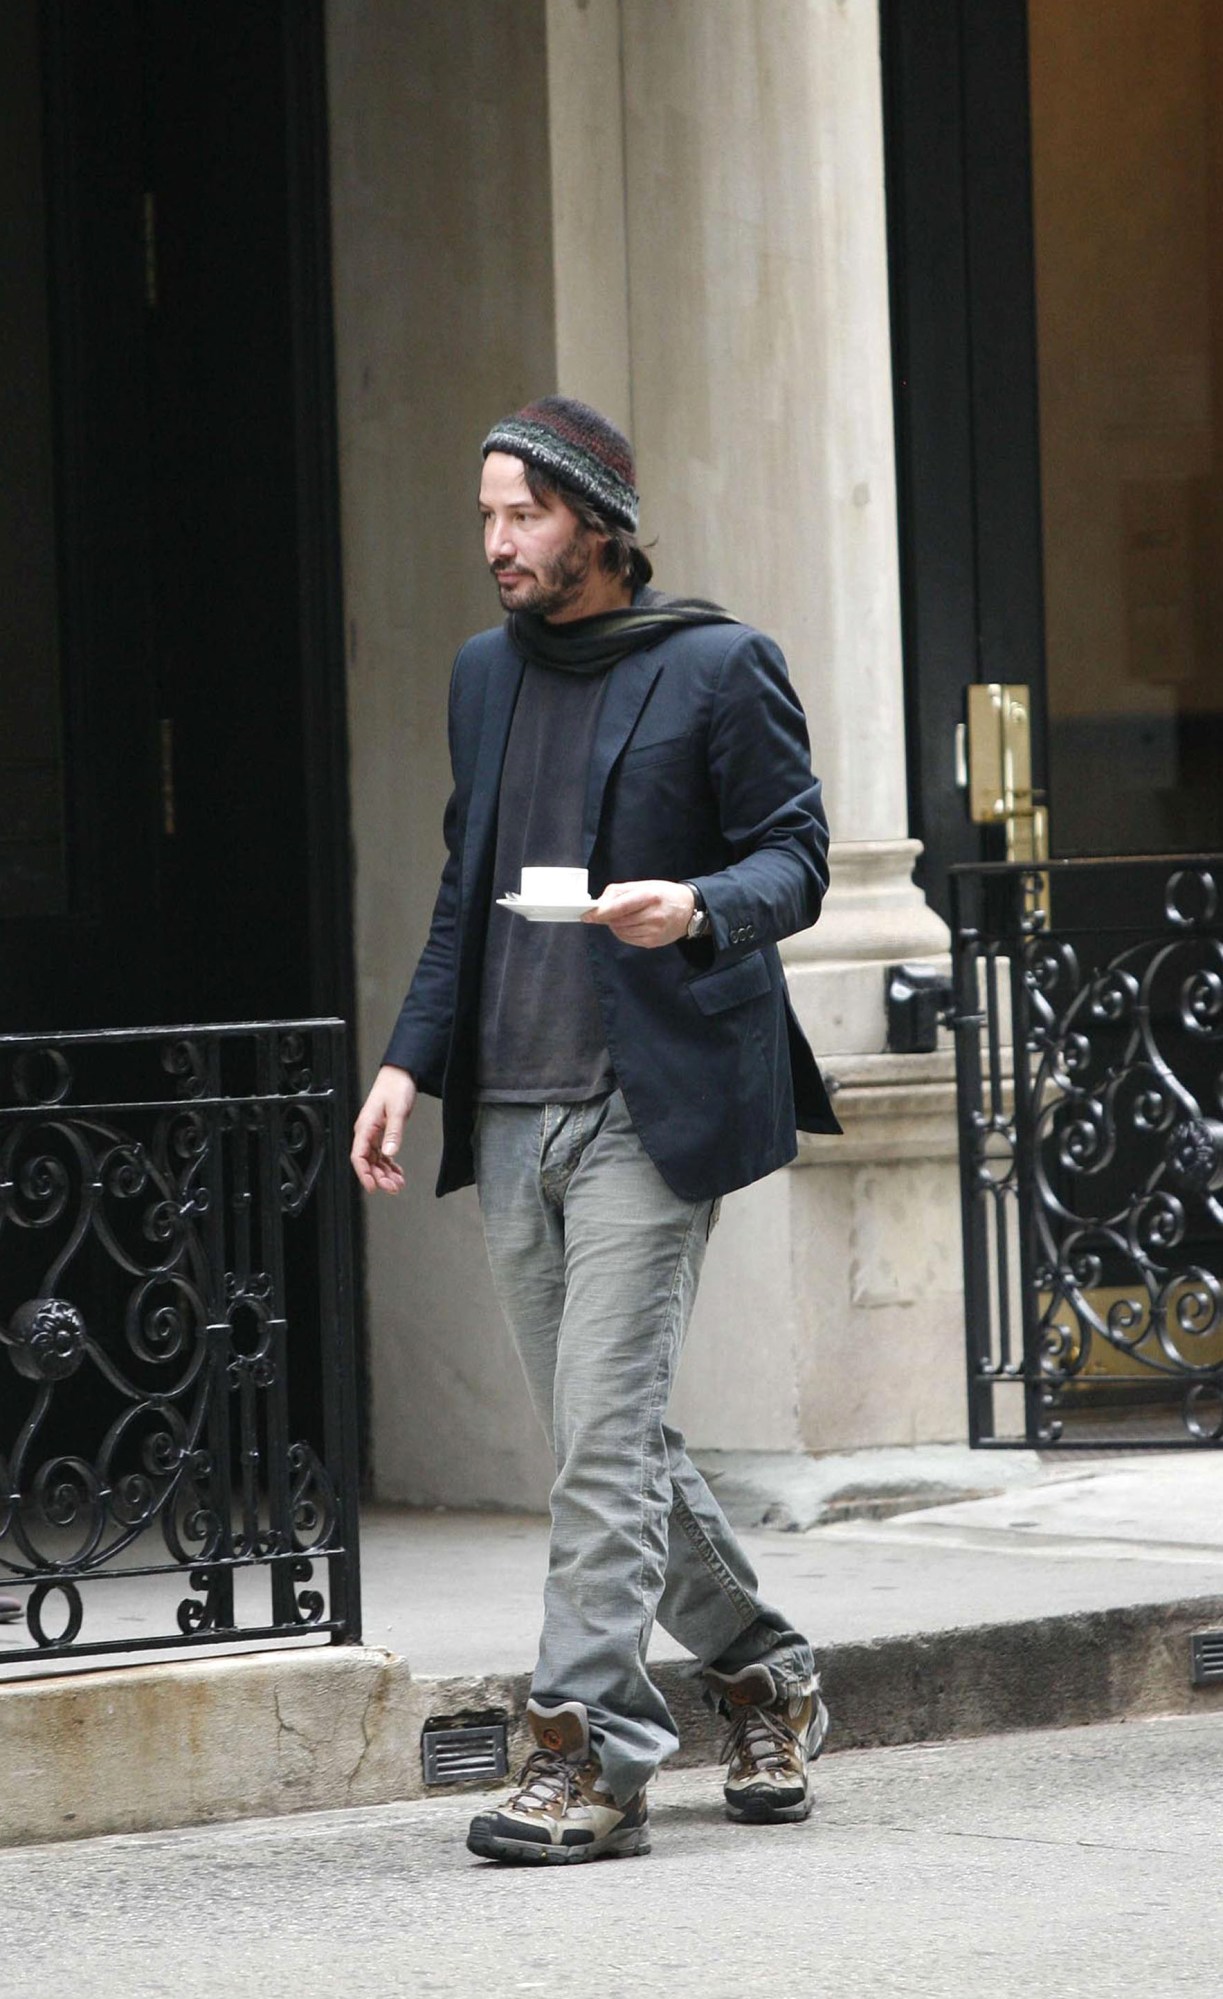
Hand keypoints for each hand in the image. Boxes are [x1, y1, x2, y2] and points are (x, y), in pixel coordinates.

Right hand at [351, 1064, 416, 1192]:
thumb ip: (393, 1133)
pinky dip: (389, 1165)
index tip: (373, 1187)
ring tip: (397, 1184)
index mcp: (365, 1127)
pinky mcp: (381, 1132)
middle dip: (379, 1177)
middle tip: (393, 1188)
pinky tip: (397, 1172)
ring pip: (375, 1160)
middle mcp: (366, 1132)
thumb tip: (389, 1153)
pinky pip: (382, 1154)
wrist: (400, 1074)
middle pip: (367, 1161)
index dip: (364, 1173)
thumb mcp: (397, 1111)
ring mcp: (373, 1133)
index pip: (358, 1156)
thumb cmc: (395, 1087)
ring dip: (385, 1173)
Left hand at [582, 879, 695, 948]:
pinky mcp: (653, 942)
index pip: (619, 907)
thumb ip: (619, 892)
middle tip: (609, 912)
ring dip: (615, 925)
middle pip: (617, 921)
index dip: (601, 913)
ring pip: (621, 931)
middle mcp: (653, 915)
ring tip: (625, 916)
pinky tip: (631, 925)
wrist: (689, 909)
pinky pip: (628, 939)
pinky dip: (623, 932)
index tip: (587, 915)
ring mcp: (653, 931)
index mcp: (650, 896)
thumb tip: (598, 904)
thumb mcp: (644, 885)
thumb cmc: (664, 894)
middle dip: (608, 917)